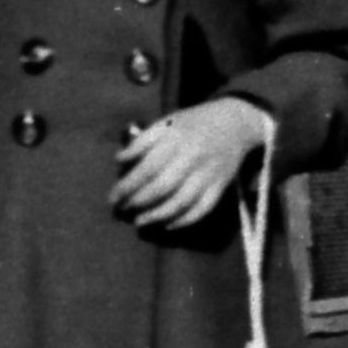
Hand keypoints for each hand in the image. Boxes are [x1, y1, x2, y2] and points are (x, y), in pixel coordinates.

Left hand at [112, 98, 270, 231]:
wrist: (234, 123)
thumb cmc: (192, 124)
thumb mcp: (166, 123)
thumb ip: (142, 141)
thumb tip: (119, 160)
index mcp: (176, 139)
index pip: (147, 168)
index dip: (127, 186)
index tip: (113, 197)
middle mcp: (193, 157)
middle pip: (162, 187)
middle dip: (138, 202)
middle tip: (122, 210)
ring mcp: (209, 174)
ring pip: (181, 202)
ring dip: (157, 216)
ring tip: (139, 221)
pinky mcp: (220, 186)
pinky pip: (201, 209)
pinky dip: (183, 220)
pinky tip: (166, 224)